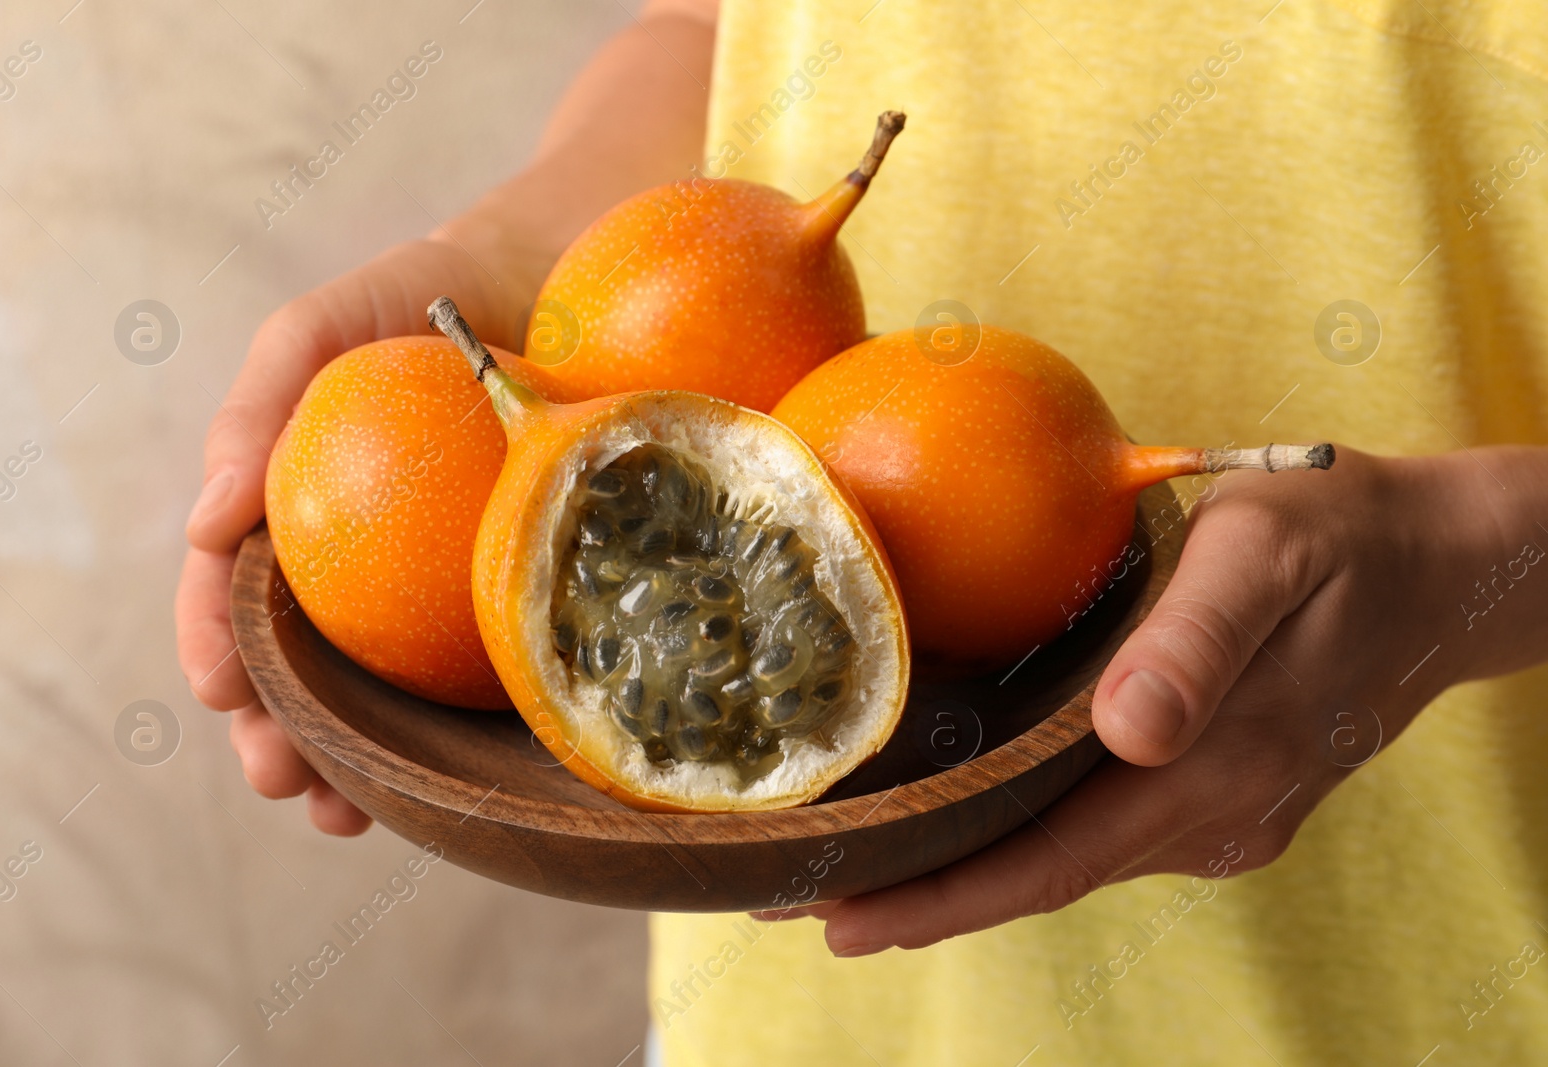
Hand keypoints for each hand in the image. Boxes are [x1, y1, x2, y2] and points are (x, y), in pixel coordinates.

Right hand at [176, 235, 530, 834]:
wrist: (536, 288)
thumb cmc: (410, 304)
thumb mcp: (315, 335)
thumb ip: (256, 411)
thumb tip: (203, 522)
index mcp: (286, 512)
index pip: (229, 594)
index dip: (214, 646)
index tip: (220, 690)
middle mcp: (346, 564)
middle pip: (293, 669)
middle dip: (275, 736)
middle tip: (281, 780)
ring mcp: (420, 590)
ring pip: (372, 696)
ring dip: (350, 764)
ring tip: (344, 814)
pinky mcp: (500, 597)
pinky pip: (467, 674)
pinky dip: (448, 735)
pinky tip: (450, 782)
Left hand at [760, 445, 1547, 954]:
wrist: (1446, 565)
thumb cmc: (1341, 535)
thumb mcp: (1268, 551)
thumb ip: (1200, 638)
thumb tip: (1131, 730)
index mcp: (1214, 767)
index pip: (1052, 861)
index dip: (945, 898)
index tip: (842, 922)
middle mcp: (1214, 815)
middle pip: (1045, 875)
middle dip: (927, 897)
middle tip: (804, 901)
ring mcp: (1225, 814)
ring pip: (1073, 858)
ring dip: (971, 869)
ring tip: (861, 865)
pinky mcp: (1226, 793)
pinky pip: (1108, 830)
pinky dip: (1029, 834)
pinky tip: (971, 814)